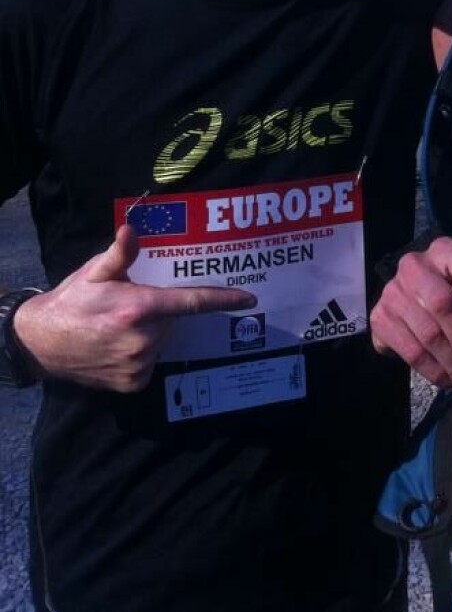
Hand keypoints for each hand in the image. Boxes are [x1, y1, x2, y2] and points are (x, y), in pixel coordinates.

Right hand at [12, 224, 257, 391]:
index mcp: (139, 308)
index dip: (223, 299)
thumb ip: (121, 254)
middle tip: (133, 305)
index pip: (192, 302)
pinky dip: (141, 353)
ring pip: (162, 341)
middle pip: (173, 320)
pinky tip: (117, 345)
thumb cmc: (72, 301)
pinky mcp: (132, 383)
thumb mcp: (95, 272)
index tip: (248, 298)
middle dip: (161, 311)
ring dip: (151, 332)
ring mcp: (138, 364)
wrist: (41, 343)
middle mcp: (144, 339)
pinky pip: (150, 362)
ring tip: (119, 325)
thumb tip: (132, 228)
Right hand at [370, 237, 451, 390]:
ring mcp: (393, 291)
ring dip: (449, 366)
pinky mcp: (380, 316)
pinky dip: (431, 371)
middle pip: (444, 305)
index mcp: (443, 250)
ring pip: (427, 335)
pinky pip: (409, 352)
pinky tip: (444, 378)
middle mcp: (413, 266)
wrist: (414, 291)